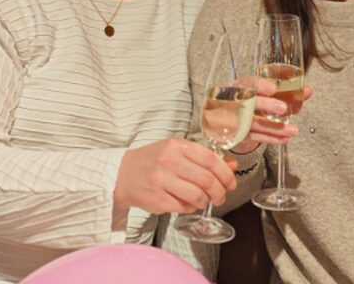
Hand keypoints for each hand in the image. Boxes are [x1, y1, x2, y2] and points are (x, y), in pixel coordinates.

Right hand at [113, 138, 236, 214]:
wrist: (122, 174)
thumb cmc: (152, 161)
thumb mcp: (177, 151)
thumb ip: (203, 158)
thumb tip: (231, 166)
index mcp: (177, 146)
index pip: (210, 160)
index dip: (225, 174)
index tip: (231, 182)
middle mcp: (169, 162)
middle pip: (206, 179)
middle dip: (220, 191)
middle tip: (222, 196)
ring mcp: (162, 181)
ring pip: (197, 195)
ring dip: (206, 201)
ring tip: (205, 201)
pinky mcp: (157, 200)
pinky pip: (184, 207)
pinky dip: (191, 207)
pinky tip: (189, 203)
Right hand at [232, 84, 313, 153]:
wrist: (221, 119)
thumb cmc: (244, 102)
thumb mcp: (259, 93)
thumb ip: (284, 91)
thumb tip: (308, 91)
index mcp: (237, 87)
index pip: (246, 83)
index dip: (260, 85)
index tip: (273, 88)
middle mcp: (232, 102)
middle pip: (248, 103)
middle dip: (266, 106)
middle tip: (283, 108)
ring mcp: (232, 120)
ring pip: (254, 123)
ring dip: (274, 127)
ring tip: (292, 129)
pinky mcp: (236, 135)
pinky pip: (255, 137)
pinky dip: (270, 138)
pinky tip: (284, 138)